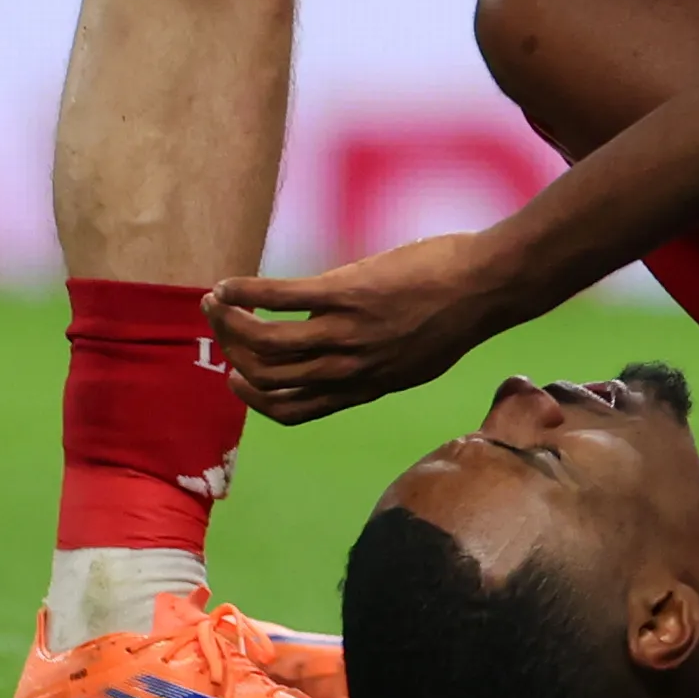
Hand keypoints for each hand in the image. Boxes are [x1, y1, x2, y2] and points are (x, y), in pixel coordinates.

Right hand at [209, 231, 514, 419]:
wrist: (485, 286)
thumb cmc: (454, 315)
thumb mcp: (414, 359)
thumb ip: (376, 363)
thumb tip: (349, 352)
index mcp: (363, 387)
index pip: (293, 410)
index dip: (256, 399)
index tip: (236, 378)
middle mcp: (348, 369)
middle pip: (270, 378)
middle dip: (235, 356)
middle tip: (220, 332)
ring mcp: (345, 334)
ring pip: (265, 343)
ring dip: (229, 325)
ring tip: (213, 305)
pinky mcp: (345, 294)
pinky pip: (278, 298)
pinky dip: (244, 294)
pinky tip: (225, 287)